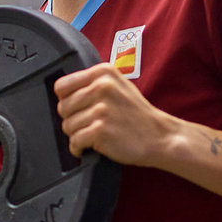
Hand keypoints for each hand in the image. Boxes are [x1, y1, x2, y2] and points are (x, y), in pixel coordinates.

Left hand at [54, 62, 175, 166]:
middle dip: (72, 119)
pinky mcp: (100, 130)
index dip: (66, 100)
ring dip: (77, 135)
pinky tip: (90, 146)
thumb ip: (91, 83)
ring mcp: (101, 109)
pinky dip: (79, 148)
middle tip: (89, 124)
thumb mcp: (117, 85)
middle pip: (62, 107)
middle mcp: (101, 87)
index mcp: (102, 73)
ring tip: (95, 134)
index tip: (76, 108)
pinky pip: (74, 142)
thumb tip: (62, 92)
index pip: (61, 86)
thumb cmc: (137, 114)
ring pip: (67, 126)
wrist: (160, 136)